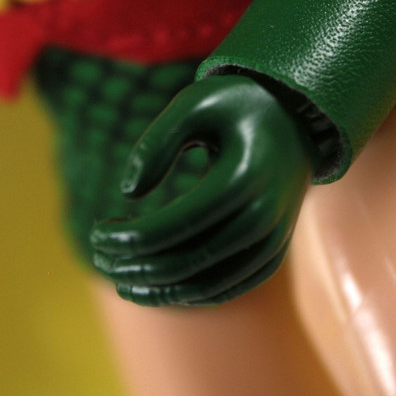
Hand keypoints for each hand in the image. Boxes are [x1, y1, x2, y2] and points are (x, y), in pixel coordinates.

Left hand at [90, 75, 314, 305]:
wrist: (298, 117)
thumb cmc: (237, 103)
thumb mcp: (195, 101)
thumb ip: (157, 142)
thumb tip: (129, 192)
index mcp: (244, 176)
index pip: (176, 223)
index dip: (131, 236)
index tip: (98, 232)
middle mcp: (264, 215)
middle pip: (189, 260)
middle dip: (137, 266)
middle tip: (100, 258)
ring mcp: (273, 239)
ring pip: (209, 284)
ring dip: (159, 289)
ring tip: (120, 280)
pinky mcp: (274, 252)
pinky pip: (231, 286)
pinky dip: (191, 293)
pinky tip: (156, 287)